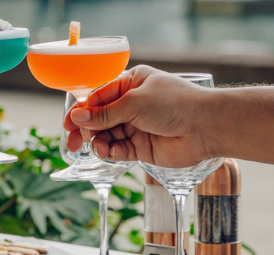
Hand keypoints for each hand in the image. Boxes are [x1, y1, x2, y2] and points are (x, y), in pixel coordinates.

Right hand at [63, 65, 217, 167]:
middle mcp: (132, 104)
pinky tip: (109, 153)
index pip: (97, 97)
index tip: (68, 124)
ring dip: (99, 143)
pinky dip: (111, 152)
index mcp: (130, 83)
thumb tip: (77, 118)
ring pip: (107, 136)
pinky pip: (118, 150)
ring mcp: (136, 126)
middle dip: (86, 131)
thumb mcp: (134, 103)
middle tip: (73, 143)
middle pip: (99, 119)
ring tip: (99, 148)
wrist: (205, 127)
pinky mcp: (141, 147)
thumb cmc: (175, 104)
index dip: (81, 111)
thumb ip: (104, 113)